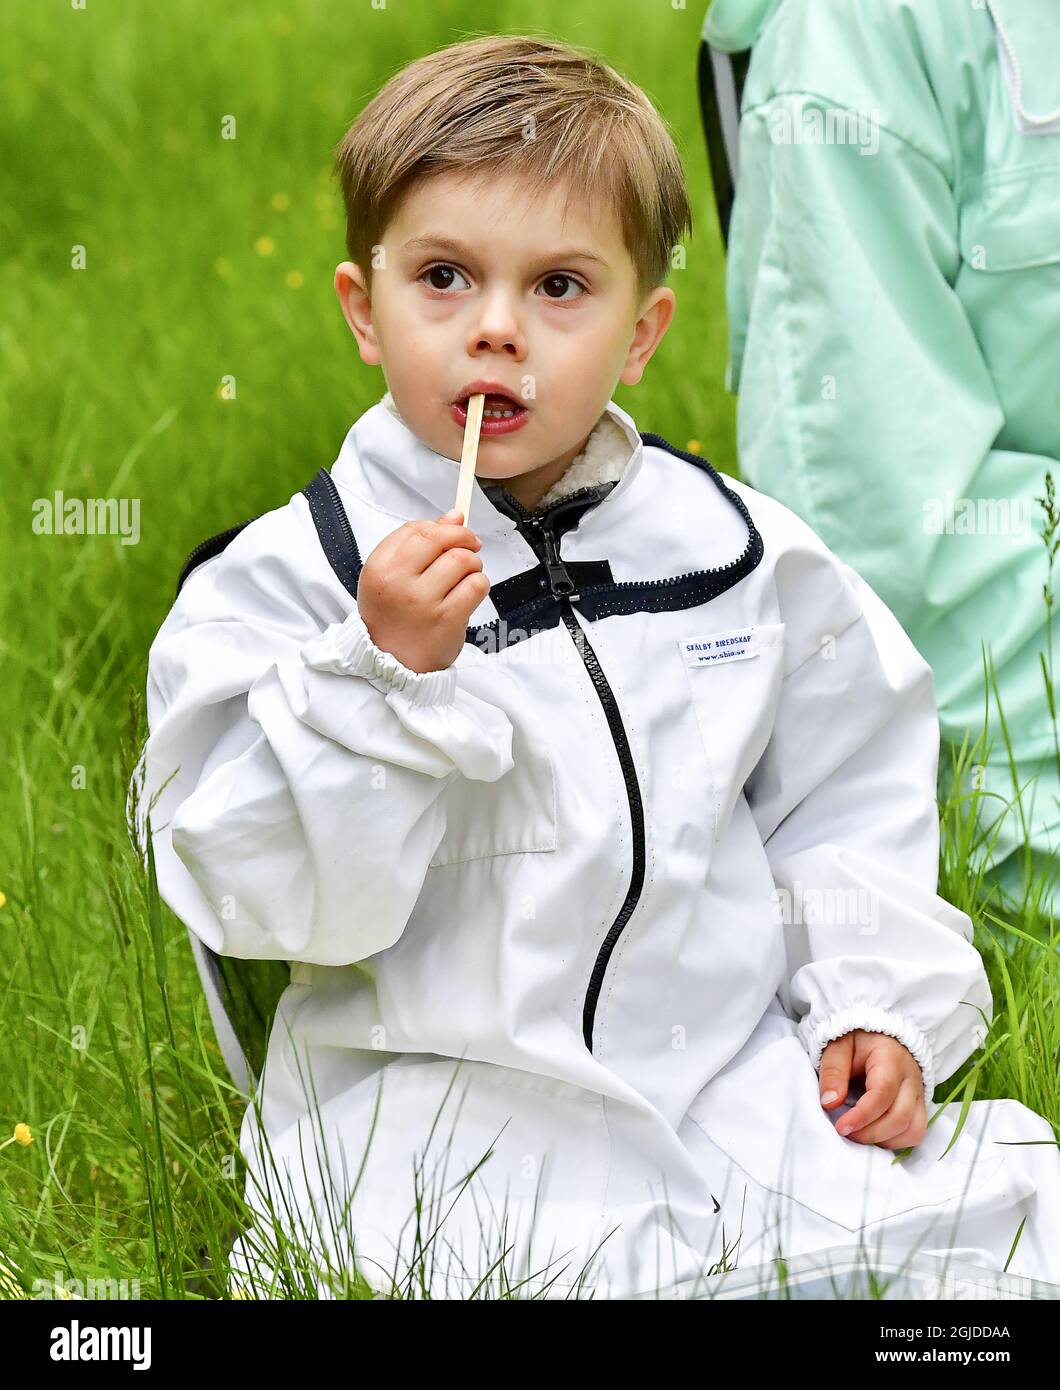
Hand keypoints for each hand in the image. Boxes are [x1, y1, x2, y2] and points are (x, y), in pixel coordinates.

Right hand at [356, 508, 487, 673]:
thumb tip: (453, 516)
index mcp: (379, 567)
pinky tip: (468, 594)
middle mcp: (398, 582)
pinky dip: (479, 585)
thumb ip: (419, 544)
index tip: (450, 533)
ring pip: (463, 560)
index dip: (440, 527)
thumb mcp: (391, 577)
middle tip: (470, 544)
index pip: (416, 529)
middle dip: (462, 537)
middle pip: (440, 538)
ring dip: (472, 564)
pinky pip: (476, 585)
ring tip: (465, 576)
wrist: (392, 663)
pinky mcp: (447, 619)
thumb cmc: (393, 618)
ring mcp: (423, 601)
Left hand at [818, 1030, 926, 1149]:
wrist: (878, 1035)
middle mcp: (911, 1079)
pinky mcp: (919, 1105)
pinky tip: (874, 1134)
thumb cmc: (857, 1039)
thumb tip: (829, 1103)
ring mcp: (918, 1094)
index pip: (882, 1095)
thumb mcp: (838, 1045)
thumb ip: (833, 1071)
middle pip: (900, 1118)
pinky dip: (896, 1141)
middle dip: (870, 1133)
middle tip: (845, 1131)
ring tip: (858, 1134)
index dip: (861, 1116)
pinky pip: (916, 1132)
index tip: (841, 1127)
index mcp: (891, 1059)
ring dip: (884, 1140)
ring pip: (912, 1130)